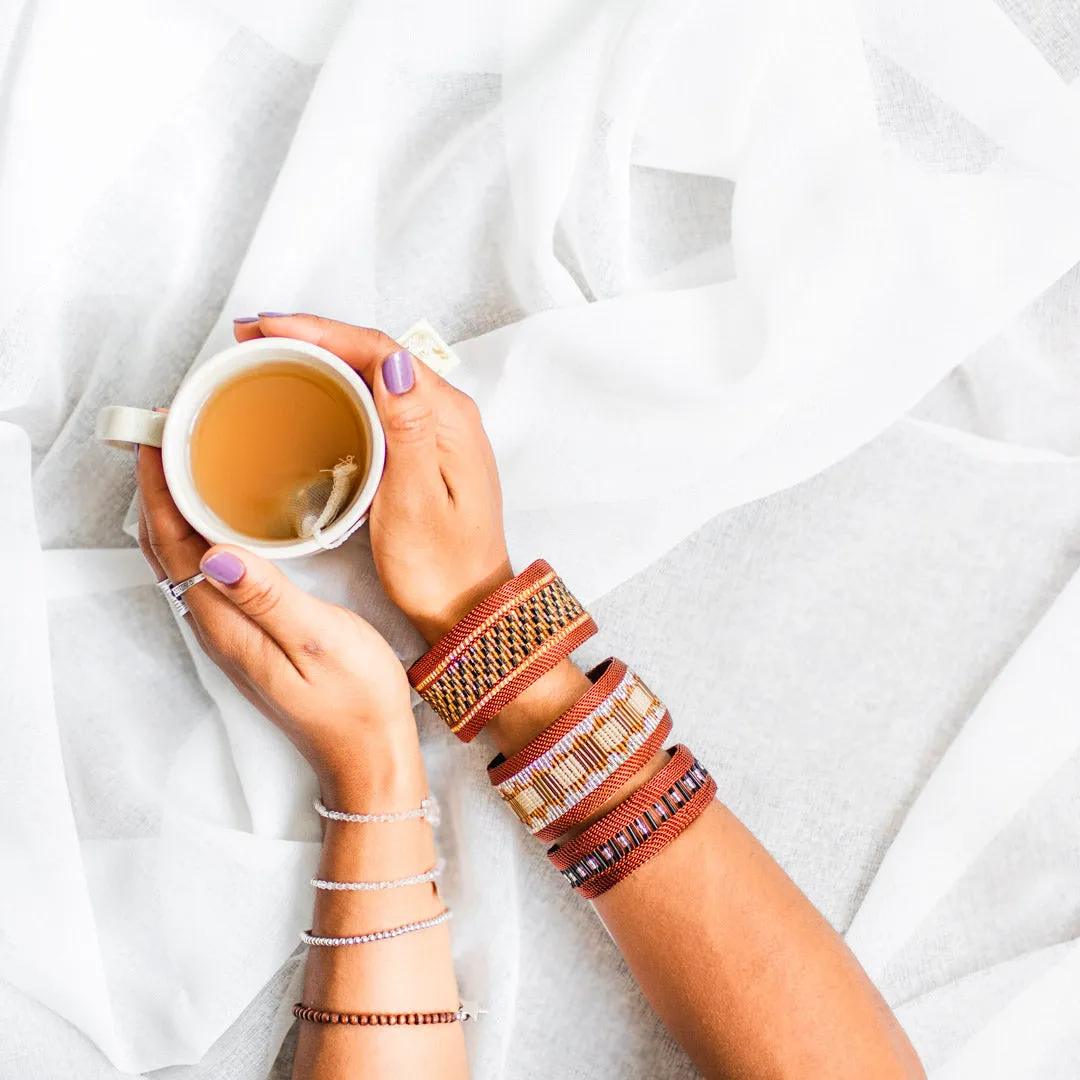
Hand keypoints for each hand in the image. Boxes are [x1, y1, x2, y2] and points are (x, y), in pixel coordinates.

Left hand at [136, 446, 423, 805]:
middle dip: (160, 488)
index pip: (172, 544)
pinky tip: (226, 517)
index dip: (159, 488)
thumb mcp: (320, 641)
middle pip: (166, 549)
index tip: (161, 437)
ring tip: (191, 463)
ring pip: (184, 559)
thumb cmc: (356, 701)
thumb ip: (269, 596)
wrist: (369, 755)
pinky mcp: (250, 635)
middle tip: (172, 435)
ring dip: (178, 509)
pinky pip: (209, 573)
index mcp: (228, 624)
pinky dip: (203, 533)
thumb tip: (214, 552)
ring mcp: (232, 633)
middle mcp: (218, 628)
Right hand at [233, 315, 512, 642]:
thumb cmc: (442, 567)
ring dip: (322, 359)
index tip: (268, 328)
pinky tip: (310, 396)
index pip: (381, 350)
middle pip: (375, 354)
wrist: (467, 608)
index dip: (321, 332)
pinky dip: (337, 390)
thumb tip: (394, 364)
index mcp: (447, 418)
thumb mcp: (417, 502)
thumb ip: (407, 431)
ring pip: (373, 376)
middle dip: (313, 338)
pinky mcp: (421, 451)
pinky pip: (376, 403)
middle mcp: (446, 415)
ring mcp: (434, 432)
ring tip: (268, 355)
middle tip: (253, 336)